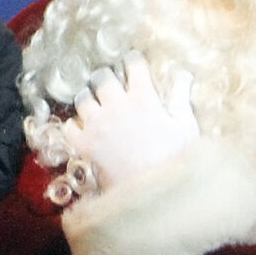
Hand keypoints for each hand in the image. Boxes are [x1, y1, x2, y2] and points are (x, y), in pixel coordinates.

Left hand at [62, 53, 197, 190]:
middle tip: (111, 87)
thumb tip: (183, 74)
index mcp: (144, 97)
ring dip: (89, 100)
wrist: (155, 193)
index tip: (133, 64)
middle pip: (101, 77)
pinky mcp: (84, 145)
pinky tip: (84, 130)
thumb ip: (181, 96)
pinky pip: (69, 126)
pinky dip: (75, 126)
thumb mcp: (186, 125)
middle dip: (106, 78)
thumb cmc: (176, 158)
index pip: (133, 64)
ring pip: (82, 98)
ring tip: (96, 107)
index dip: (132, 62)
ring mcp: (97, 125)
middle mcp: (117, 105)